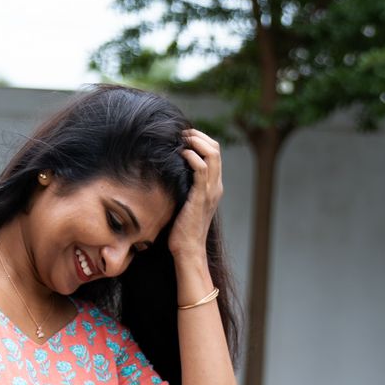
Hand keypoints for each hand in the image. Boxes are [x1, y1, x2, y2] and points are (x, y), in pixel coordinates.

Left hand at [168, 128, 223, 259]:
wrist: (188, 249)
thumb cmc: (182, 229)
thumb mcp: (184, 202)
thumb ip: (183, 186)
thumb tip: (169, 171)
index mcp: (213, 186)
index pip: (214, 152)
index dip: (200, 140)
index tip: (183, 137)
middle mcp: (216, 186)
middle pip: (215, 148)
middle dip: (198, 136)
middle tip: (181, 134)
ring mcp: (210, 191)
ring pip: (212, 153)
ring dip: (195, 142)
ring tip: (181, 141)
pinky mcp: (201, 196)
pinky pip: (202, 168)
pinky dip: (192, 156)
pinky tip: (180, 155)